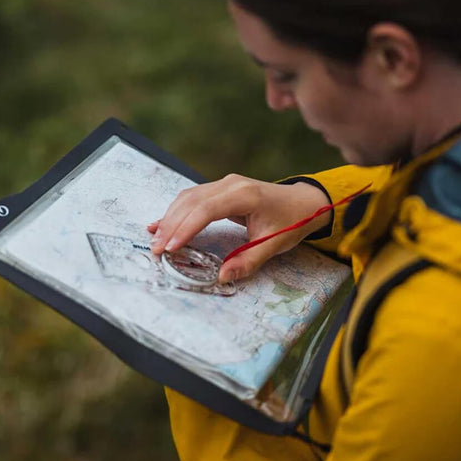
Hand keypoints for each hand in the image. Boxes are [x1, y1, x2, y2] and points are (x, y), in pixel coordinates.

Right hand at [148, 174, 331, 282]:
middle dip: (172, 226)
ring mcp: (225, 183)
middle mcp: (231, 184)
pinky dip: (177, 211)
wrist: (304, 202)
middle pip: (192, 202)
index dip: (186, 228)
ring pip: (189, 198)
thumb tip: (222, 277)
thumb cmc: (291, 221)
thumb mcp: (274, 245)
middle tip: (157, 249)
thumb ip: (248, 261)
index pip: (207, 209)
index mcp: (245, 195)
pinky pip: (193, 198)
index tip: (171, 247)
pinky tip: (161, 224)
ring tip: (156, 240)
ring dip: (170, 218)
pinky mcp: (221, 188)